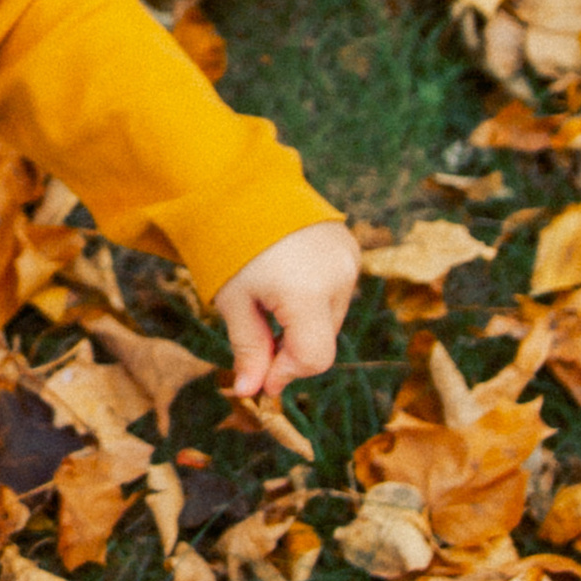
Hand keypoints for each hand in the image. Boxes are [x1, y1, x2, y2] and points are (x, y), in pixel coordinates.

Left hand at [213, 219, 359, 403]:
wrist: (241, 187)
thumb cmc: (230, 246)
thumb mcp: (234, 302)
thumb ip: (249, 350)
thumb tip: (251, 393)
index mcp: (307, 292)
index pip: (313, 358)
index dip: (287, 374)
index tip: (263, 379)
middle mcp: (338, 277)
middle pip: (322, 340)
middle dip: (291, 349)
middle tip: (259, 340)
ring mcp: (349, 260)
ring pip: (331, 318)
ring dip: (303, 324)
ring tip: (269, 304)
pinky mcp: (350, 249)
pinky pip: (337, 291)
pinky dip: (314, 299)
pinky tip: (287, 283)